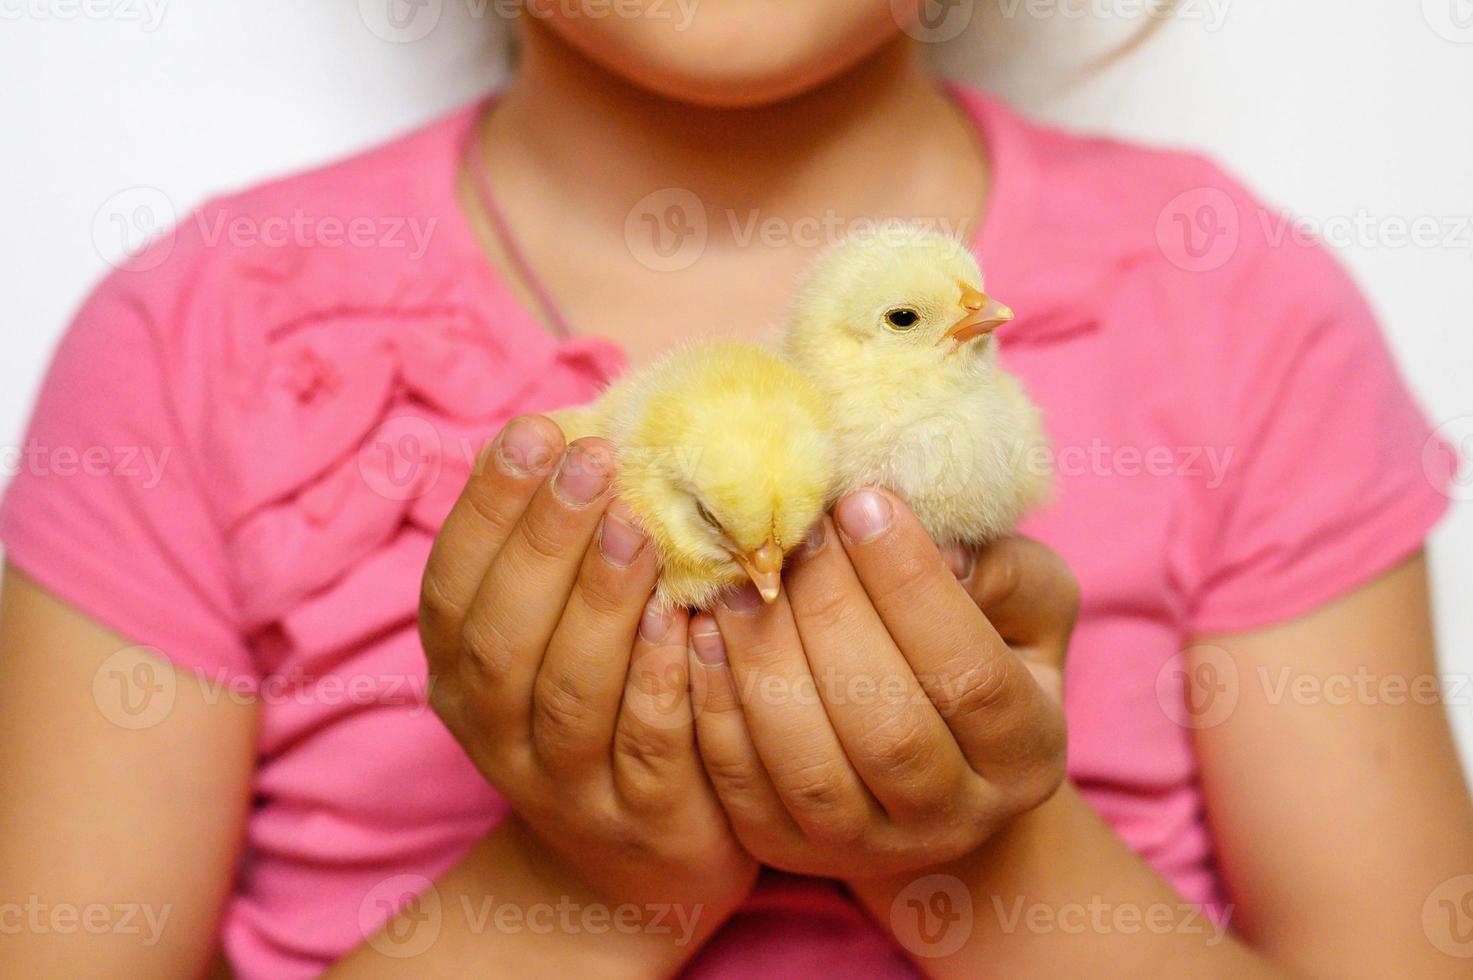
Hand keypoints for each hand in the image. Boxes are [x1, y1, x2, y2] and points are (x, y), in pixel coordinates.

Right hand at [418, 415, 757, 914]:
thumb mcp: (550, 644)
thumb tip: (577, 430)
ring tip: (638, 528)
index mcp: (461, 676)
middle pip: (501, 637)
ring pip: (566, 692)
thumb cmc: (600, 713)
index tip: (535, 431)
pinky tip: (686, 619)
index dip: (486, 509)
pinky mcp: (643, 819)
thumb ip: (553, 561)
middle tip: (593, 461)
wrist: (635, 867)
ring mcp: (566, 785)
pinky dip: (660, 681)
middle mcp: (495, 733)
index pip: (451, 587)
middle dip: (543, 540)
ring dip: (598, 603)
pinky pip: (647, 745)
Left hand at [689, 488, 1074, 879]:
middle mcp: (953, 817)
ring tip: (739, 578)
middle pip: (887, 729)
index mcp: (1026, 754)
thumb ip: (998, 572)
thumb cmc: (980, 648)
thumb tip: (934, 543)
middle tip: (792, 530)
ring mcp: (867, 845)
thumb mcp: (1021, 605)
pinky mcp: (787, 850)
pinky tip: (703, 631)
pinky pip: (740, 785)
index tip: (861, 501)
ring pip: (808, 766)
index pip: (971, 675)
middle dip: (830, 616)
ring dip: (763, 661)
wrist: (928, 761)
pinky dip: (714, 706)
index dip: (913, 588)